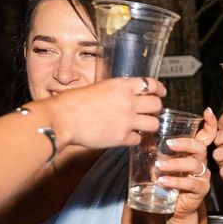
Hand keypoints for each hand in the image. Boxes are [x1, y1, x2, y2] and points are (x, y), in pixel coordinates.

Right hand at [44, 77, 164, 149]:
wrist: (62, 119)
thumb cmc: (72, 102)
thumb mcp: (97, 88)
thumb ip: (114, 92)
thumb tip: (122, 97)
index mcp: (121, 86)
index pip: (150, 84)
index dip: (158, 89)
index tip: (160, 93)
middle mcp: (128, 102)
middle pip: (156, 104)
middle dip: (155, 109)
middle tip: (149, 112)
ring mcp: (127, 120)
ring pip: (154, 124)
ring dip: (149, 125)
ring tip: (141, 126)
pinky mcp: (121, 137)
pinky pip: (138, 139)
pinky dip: (134, 139)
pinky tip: (127, 137)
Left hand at [157, 108, 217, 220]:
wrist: (176, 208)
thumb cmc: (170, 182)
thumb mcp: (165, 164)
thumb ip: (159, 152)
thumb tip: (142, 137)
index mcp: (194, 152)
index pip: (207, 134)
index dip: (210, 123)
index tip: (207, 112)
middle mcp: (201, 161)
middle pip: (199, 147)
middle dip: (184, 144)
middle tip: (168, 145)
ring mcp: (203, 175)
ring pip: (193, 165)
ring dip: (175, 164)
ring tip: (159, 166)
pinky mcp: (201, 189)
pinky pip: (190, 183)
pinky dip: (175, 181)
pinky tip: (163, 181)